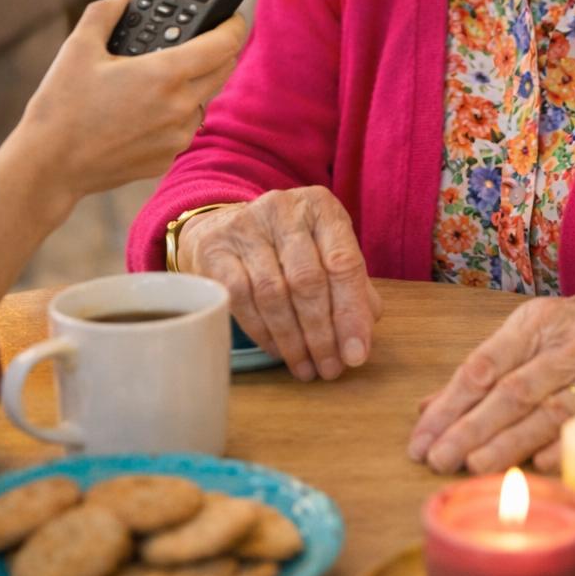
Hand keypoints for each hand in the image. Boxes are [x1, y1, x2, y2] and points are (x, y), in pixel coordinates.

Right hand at [15, 0, 244, 206]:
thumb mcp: (79, 48)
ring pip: (205, 99)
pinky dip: (175, 113)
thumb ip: (106, 12)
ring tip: (161, 75)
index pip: (225, 43)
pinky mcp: (167, 159)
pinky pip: (185, 128)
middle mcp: (180, 107)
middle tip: (198, 40)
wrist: (49, 165)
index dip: (233, 25)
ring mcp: (177, 137)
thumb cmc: (61, 106)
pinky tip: (144, 108)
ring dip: (196, 83)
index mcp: (166, 74)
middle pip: (223, 69)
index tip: (230, 18)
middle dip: (217, 50)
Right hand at [177, 185, 382, 382]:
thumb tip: (360, 340)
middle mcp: (283, 209)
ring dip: (292, 340)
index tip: (356, 354)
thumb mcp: (325, 253)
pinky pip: (241, 299)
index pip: (343, 262)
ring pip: (273, 293)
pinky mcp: (214, 249)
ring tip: (305, 367)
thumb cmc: (288, 248)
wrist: (225, 228)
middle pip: (307, 280)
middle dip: (322, 333)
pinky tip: (276, 350)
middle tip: (329, 368)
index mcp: (320, 207)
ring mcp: (245, 226)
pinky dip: (262, 332)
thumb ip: (351, 288)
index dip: (351, 312)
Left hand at [408, 287, 574, 474]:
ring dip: (508, 442)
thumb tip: (428, 406)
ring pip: (546, 409)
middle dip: (468, 427)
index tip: (419, 435)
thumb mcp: (542, 331)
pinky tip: (538, 465)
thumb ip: (488, 367)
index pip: (483, 364)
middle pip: (509, 390)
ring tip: (472, 466)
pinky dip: (565, 445)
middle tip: (434, 458)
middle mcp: (566, 343)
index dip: (448, 402)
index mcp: (537, 322)